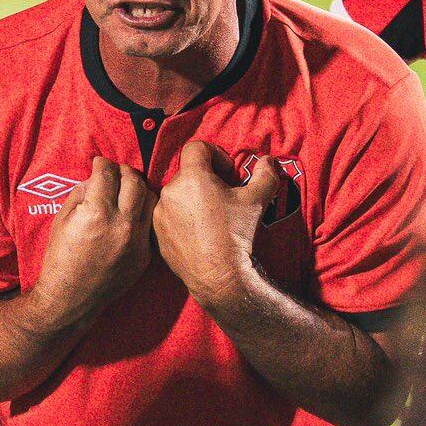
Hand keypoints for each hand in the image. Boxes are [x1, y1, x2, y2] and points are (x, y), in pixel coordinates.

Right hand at [26, 156, 154, 330]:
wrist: (70, 298)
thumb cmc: (60, 258)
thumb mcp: (62, 219)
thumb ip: (81, 193)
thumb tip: (97, 177)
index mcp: (97, 213)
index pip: (107, 173)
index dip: (102, 163)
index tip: (99, 162)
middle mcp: (121, 224)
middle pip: (134, 180)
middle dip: (123, 171)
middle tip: (114, 172)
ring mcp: (137, 241)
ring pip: (150, 199)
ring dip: (138, 188)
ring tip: (126, 190)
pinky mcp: (145, 255)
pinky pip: (150, 223)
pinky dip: (141, 213)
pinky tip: (131, 213)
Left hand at [154, 141, 275, 312]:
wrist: (220, 277)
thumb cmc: (237, 235)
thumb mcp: (258, 200)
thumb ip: (265, 174)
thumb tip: (268, 161)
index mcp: (192, 178)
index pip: (197, 148)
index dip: (215, 154)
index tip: (228, 173)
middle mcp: (170, 192)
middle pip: (187, 173)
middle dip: (206, 179)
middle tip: (225, 196)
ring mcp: (160, 215)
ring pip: (177, 195)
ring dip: (193, 199)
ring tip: (212, 217)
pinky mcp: (157, 235)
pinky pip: (170, 217)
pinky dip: (183, 218)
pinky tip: (201, 233)